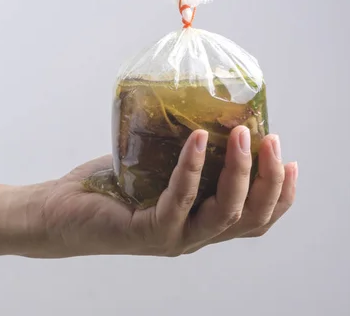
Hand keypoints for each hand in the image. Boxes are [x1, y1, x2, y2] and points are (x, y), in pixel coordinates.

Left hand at [27, 126, 296, 257]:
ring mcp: (174, 238)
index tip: (290, 160)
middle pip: (251, 218)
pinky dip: (193, 167)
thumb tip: (208, 111)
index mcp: (201, 222)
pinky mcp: (149, 232)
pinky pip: (180, 199)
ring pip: (224, 213)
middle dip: (269, 178)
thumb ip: (183, 153)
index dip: (281, 195)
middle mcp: (194, 236)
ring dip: (239, 171)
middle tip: (270, 138)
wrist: (60, 211)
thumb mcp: (155, 166)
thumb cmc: (108, 187)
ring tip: (241, 132)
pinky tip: (198, 139)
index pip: (255, 218)